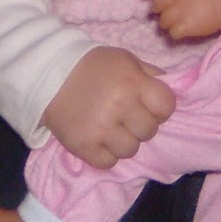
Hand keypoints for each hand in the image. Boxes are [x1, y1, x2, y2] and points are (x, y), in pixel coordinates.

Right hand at [41, 46, 174, 167]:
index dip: (160, 107)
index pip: (166, 106)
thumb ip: (151, 74)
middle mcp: (120, 106)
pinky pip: (109, 162)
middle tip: (124, 115)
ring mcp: (101, 129)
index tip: (147, 105)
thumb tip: (172, 92)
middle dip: (140, 124)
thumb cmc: (92, 66)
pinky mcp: (83, 146)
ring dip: (123, 141)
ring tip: (110, 127)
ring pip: (131, 150)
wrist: (48, 74)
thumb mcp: (125, 60)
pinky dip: (105, 153)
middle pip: (150, 131)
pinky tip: (97, 137)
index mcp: (133, 82)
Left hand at [143, 0, 220, 40]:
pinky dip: (176, 33)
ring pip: (162, 22)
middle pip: (155, 6)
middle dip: (159, 10)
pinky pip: (172, 33)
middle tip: (169, 13)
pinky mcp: (184, 26)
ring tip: (178, 23)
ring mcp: (178, 13)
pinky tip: (183, 31)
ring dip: (168, 24)